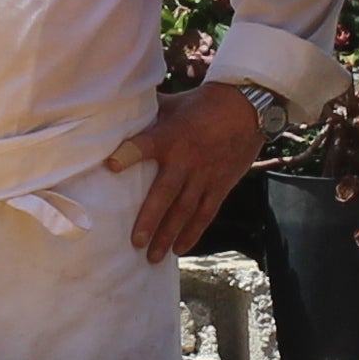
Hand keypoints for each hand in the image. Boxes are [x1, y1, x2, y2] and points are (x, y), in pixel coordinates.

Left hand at [109, 81, 267, 263]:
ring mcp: (205, 175)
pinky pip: (206, 213)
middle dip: (150, 219)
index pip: (145, 145)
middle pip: (165, 193)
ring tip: (154, 256)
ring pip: (185, 210)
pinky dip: (193, 232)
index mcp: (170, 136)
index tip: (111, 165)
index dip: (128, 154)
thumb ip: (148, 112)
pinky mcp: (220, 185)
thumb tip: (119, 110)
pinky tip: (180, 249)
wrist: (247, 107)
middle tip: (136, 242)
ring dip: (169, 234)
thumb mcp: (173, 104)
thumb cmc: (203, 104)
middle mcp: (186, 160)